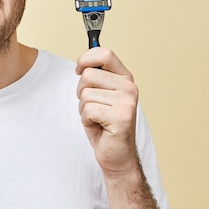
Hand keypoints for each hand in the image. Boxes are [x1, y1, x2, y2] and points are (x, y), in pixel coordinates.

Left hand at [76, 47, 139, 176]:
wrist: (117, 155)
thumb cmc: (104, 124)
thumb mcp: (100, 94)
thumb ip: (96, 76)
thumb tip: (83, 60)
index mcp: (125, 78)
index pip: (104, 53)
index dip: (85, 59)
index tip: (79, 70)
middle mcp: (129, 87)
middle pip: (87, 75)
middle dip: (81, 93)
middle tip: (94, 107)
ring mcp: (127, 102)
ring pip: (85, 94)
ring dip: (84, 109)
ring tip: (98, 119)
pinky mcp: (121, 117)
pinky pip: (87, 110)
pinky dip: (86, 120)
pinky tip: (99, 127)